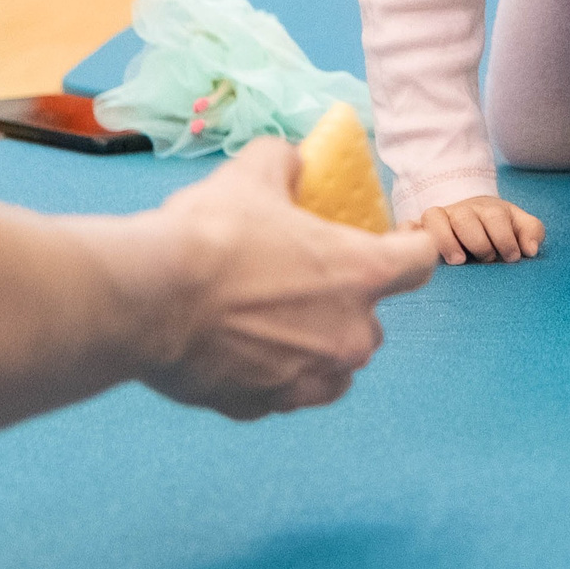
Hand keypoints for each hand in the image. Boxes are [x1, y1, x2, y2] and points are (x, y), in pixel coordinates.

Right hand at [139, 139, 436, 419]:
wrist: (149, 298)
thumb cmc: (211, 234)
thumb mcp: (252, 174)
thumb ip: (285, 163)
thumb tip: (291, 161)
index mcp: (361, 274)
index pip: (420, 261)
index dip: (409, 248)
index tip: (393, 245)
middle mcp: (349, 336)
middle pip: (371, 322)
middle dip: (344, 304)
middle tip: (298, 280)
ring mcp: (309, 380)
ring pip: (332, 366)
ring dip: (313, 346)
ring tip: (265, 319)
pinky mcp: (265, 407)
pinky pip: (281, 389)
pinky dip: (266, 372)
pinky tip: (230, 347)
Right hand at [415, 196, 545, 264]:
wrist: (470, 218)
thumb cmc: (497, 230)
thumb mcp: (518, 226)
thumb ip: (532, 232)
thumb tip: (531, 249)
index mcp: (487, 210)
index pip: (495, 217)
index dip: (505, 237)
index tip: (512, 257)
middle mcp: (460, 211)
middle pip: (465, 218)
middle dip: (478, 240)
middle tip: (487, 259)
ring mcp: (437, 220)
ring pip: (434, 217)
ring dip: (445, 238)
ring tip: (457, 261)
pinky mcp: (418, 230)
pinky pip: (406, 226)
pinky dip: (407, 234)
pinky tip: (417, 249)